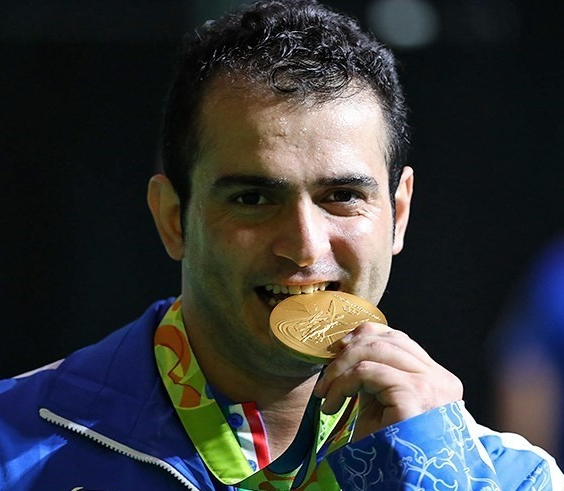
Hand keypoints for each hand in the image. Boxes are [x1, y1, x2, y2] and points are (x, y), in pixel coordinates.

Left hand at [313, 323, 462, 440]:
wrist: (398, 484)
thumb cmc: (388, 448)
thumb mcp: (380, 401)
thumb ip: (374, 372)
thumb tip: (347, 345)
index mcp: (436, 377)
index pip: (398, 338)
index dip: (364, 336)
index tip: (338, 350)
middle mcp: (440, 378)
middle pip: (385, 340)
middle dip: (346, 353)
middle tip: (325, 379)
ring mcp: (430, 385)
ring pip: (375, 351)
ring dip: (340, 369)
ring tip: (326, 393)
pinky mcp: (413, 395)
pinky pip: (366, 372)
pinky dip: (342, 384)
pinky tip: (332, 405)